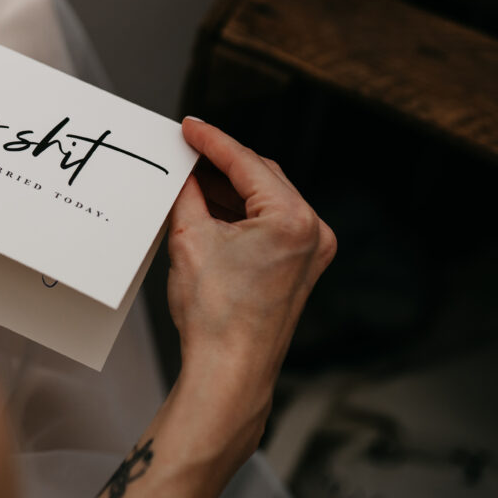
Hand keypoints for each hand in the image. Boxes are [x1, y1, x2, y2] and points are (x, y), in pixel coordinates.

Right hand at [167, 118, 335, 391]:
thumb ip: (188, 192)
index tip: (189, 127)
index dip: (211, 140)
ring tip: (190, 178)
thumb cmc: (216, 316)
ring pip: (266, 199)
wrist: (229, 370)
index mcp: (293, 219)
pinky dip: (241, 213)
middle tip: (185, 149)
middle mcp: (313, 232)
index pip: (246, 163)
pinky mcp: (301, 267)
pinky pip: (271, 224)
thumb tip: (184, 169)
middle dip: (221, 162)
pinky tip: (210, 206)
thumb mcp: (190, 238)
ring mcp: (312, 252)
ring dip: (230, 188)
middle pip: (262, 176)